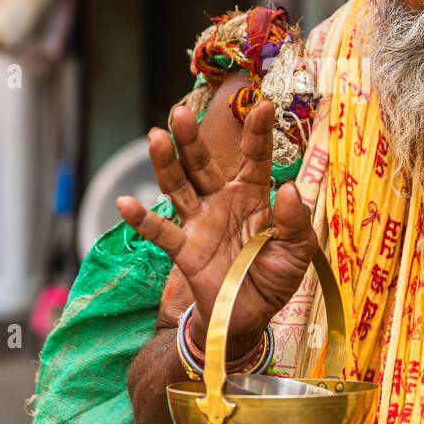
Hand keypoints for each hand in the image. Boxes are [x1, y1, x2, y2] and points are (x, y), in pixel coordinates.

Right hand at [117, 101, 317, 358]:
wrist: (251, 317)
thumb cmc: (274, 278)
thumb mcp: (298, 251)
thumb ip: (296, 221)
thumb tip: (287, 189)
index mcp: (253, 195)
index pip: (254, 158)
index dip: (258, 133)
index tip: (262, 105)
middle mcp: (222, 201)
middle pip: (202, 164)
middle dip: (191, 139)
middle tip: (180, 112)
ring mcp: (200, 223)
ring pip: (179, 187)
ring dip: (166, 164)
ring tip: (155, 137)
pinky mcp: (185, 249)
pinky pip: (161, 232)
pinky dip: (142, 219)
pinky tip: (125, 202)